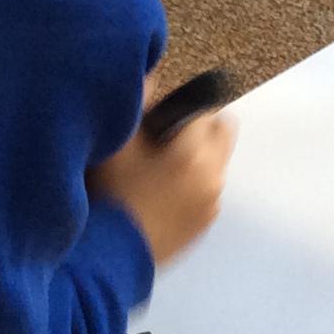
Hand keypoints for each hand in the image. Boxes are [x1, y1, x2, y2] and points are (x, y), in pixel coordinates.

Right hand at [91, 113, 235, 265]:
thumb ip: (138, 105)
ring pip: (217, 162)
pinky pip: (208, 189)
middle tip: (166, 137)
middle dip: (201, 128)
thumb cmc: (110, 195)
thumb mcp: (116, 145)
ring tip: (160, 169)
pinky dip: (194, 183)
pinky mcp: (206, 223)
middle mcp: (213, 176)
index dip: (182, 107)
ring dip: (198, 157)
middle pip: (223, 132)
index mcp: (194, 152)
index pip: (207, 108)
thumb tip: (152, 78)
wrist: (111, 256)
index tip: (160, 118)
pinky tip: (163, 194)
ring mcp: (213, 203)